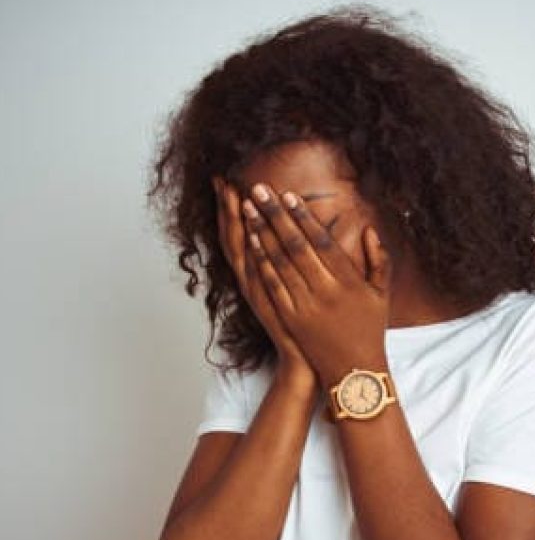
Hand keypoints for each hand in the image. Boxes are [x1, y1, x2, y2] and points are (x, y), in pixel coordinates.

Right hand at [211, 175, 317, 391]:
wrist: (302, 359)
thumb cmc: (306, 325)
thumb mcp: (297, 287)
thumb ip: (296, 260)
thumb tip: (302, 232)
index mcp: (260, 272)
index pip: (243, 232)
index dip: (234, 208)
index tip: (229, 180)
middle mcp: (253, 279)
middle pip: (236, 237)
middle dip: (229, 208)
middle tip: (223, 180)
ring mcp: (257, 291)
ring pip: (242, 253)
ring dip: (237, 225)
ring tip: (233, 196)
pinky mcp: (267, 306)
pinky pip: (257, 276)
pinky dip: (253, 257)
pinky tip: (252, 237)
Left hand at [240, 181, 392, 388]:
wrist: (353, 371)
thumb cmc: (369, 330)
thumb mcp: (382, 295)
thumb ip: (379, 260)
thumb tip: (369, 231)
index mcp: (348, 283)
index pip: (321, 242)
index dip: (303, 217)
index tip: (289, 195)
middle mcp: (325, 291)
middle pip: (295, 246)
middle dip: (275, 215)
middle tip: (259, 188)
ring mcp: (305, 305)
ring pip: (279, 262)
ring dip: (262, 232)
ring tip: (249, 207)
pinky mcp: (291, 318)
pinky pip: (272, 285)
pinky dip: (261, 262)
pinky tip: (251, 242)